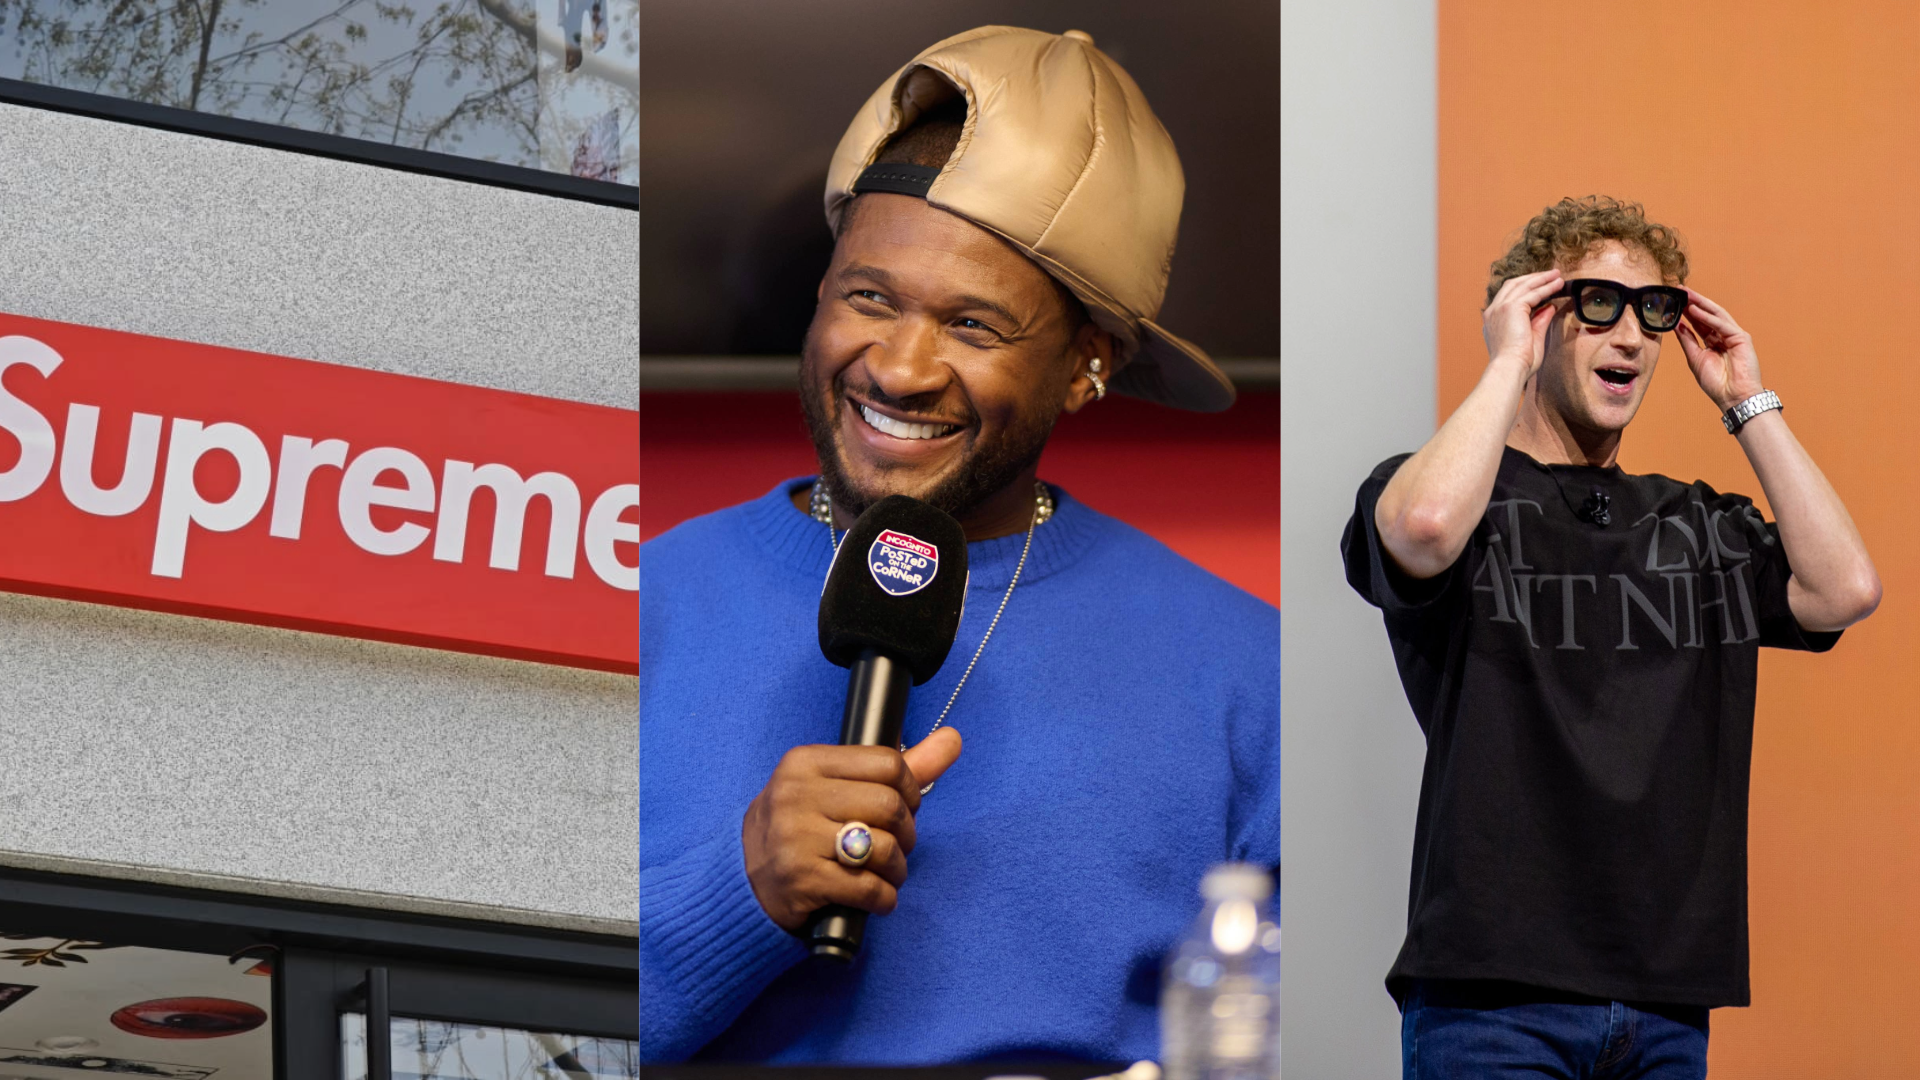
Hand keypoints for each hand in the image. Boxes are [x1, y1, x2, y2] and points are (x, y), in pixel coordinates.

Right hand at [741, 727, 962, 931]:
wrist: (741, 882)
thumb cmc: (798, 829)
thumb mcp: (834, 788)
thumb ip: (895, 767)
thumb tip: (952, 739)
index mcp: (806, 763)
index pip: (887, 763)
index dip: (910, 789)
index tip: (902, 807)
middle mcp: (797, 795)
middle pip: (890, 805)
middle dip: (907, 832)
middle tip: (897, 846)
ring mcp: (796, 837)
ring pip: (883, 847)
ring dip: (897, 869)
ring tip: (887, 873)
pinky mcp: (801, 879)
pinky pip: (868, 888)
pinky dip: (884, 898)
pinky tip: (876, 898)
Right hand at [1482, 269, 1563, 376]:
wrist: (1510, 368)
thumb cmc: (1519, 362)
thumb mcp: (1532, 337)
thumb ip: (1539, 320)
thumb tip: (1550, 307)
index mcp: (1493, 321)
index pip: (1508, 297)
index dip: (1526, 289)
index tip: (1541, 286)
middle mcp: (1493, 312)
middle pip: (1513, 285)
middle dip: (1533, 278)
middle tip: (1550, 274)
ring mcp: (1500, 308)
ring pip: (1523, 285)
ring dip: (1541, 279)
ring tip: (1557, 275)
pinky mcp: (1511, 307)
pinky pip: (1532, 293)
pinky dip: (1546, 287)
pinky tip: (1558, 285)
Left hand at [1676, 289, 1765, 412]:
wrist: (1733, 397)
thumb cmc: (1716, 382)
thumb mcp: (1695, 358)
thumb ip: (1687, 340)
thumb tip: (1676, 324)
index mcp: (1713, 341)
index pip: (1699, 321)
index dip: (1686, 310)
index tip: (1673, 300)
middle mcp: (1724, 335)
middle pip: (1707, 314)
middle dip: (1693, 301)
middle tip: (1679, 290)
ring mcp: (1734, 335)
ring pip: (1716, 315)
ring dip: (1701, 304)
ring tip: (1686, 294)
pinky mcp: (1741, 338)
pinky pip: (1723, 325)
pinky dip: (1709, 318)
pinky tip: (1695, 311)